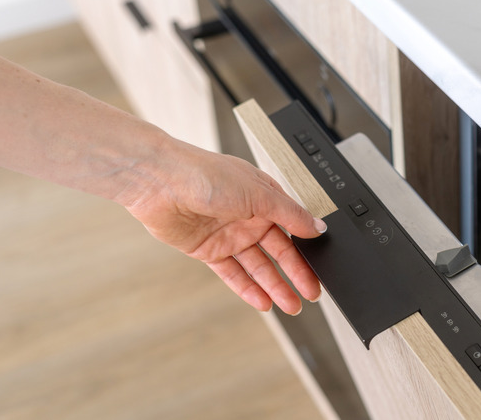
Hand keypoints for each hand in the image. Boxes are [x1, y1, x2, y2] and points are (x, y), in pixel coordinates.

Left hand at [122, 141, 325, 314]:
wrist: (159, 183)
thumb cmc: (205, 175)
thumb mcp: (259, 193)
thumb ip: (291, 214)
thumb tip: (317, 226)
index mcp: (264, 198)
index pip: (293, 228)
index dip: (307, 249)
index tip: (321, 268)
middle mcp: (248, 216)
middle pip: (279, 252)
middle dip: (296, 274)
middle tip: (311, 293)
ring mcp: (229, 235)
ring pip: (258, 267)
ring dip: (275, 286)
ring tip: (291, 305)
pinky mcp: (208, 250)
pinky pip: (232, 274)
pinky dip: (247, 289)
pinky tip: (263, 302)